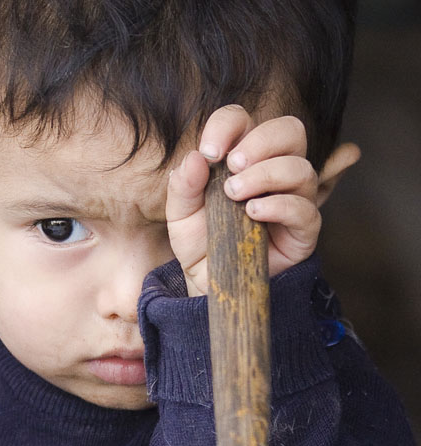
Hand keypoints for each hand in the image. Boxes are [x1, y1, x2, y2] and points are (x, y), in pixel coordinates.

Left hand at [165, 104, 323, 296]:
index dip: (229, 125)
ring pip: (301, 168)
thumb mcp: (181, 215)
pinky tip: (253, 213)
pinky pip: (305, 210)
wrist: (210, 284)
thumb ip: (183, 186)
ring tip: (235, 195)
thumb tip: (194, 158)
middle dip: (260, 141)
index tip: (210, 151)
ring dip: (266, 174)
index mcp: (242, 158)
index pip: (245, 121)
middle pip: (290, 130)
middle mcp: (273, 171)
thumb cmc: (201, 243)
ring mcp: (293, 199)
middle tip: (232, 165)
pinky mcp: (303, 231)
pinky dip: (279, 206)